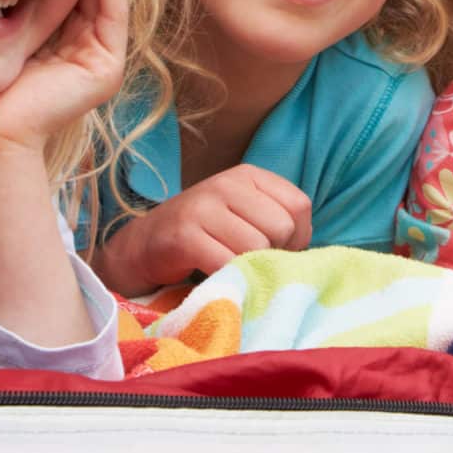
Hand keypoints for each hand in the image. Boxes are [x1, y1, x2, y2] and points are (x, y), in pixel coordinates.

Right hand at [93, 163, 313, 292]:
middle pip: (282, 226)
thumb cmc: (203, 236)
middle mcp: (226, 183)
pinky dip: (229, 278)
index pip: (299, 205)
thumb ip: (277, 221)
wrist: (141, 247)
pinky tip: (216, 276)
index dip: (298, 237)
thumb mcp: (243, 216)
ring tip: (231, 267)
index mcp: (248, 175)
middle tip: (251, 262)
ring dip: (249, 268)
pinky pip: (227, 263)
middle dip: (274, 253)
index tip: (276, 251)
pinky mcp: (184, 235)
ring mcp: (203, 207)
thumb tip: (310, 251)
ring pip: (257, 246)